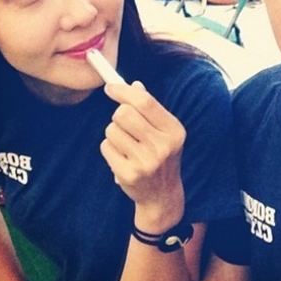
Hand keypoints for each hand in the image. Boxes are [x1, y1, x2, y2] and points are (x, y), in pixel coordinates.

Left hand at [101, 81, 186, 231]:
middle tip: (125, 124)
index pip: (145, 102)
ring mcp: (145, 162)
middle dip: (118, 115)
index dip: (124, 91)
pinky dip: (110, 148)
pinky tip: (122, 157)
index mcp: (174, 131)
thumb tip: (134, 85)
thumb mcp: (164, 131)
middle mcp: (162, 146)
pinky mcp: (128, 174)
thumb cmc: (161, 156)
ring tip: (127, 144)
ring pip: (111, 130)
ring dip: (114, 133)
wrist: (162, 195)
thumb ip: (150, 108)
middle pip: (124, 114)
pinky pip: (106, 147)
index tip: (110, 87)